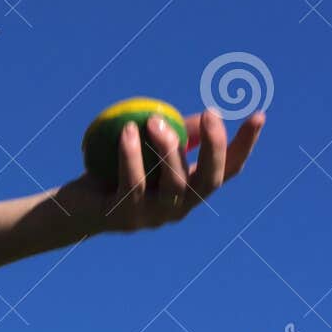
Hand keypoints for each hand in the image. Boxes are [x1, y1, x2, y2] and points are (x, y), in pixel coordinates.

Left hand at [48, 109, 264, 236]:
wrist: (73, 207)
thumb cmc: (112, 170)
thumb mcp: (145, 148)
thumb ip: (174, 133)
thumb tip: (201, 113)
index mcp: (189, 191)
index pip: (227, 171)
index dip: (245, 145)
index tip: (259, 115)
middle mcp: (179, 209)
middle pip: (209, 181)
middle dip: (215, 148)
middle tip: (210, 113)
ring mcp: (153, 217)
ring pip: (174, 185)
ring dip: (168, 148)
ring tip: (154, 120)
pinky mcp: (126, 218)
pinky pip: (133, 184)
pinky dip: (131, 155)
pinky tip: (127, 130)